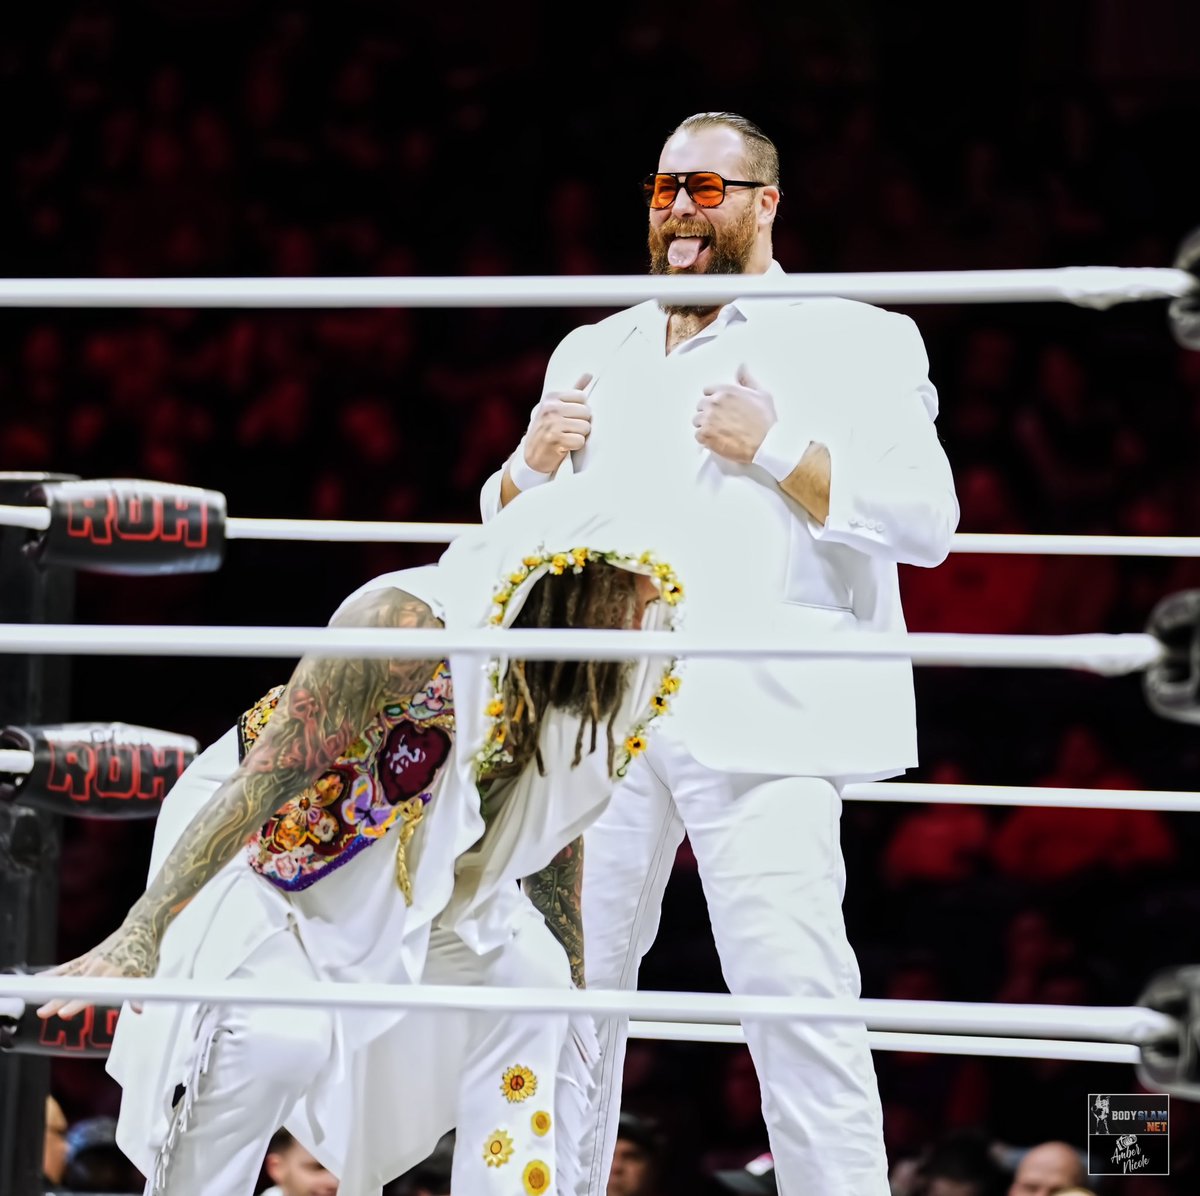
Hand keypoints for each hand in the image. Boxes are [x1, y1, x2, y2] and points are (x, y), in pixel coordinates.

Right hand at [36, 917, 159, 1019]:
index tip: (64, 1013)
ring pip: (67, 978)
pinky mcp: (86, 957)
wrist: (140, 928)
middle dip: (58, 1000)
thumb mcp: (146, 974)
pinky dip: (53, 973)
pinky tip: (38, 979)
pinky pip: (67, 966)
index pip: (92, 992)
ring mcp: (91, 961)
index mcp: (113, 973)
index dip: (77, 1004)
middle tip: (43, 1012)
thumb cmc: (143, 952)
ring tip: (34, 999)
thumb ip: (138, 995)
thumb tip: (139, 1011)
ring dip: (51, 989)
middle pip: (75, 987)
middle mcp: (99, 967)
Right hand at [520, 373, 592, 472]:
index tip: (569, 417)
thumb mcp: (556, 407)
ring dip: (579, 435)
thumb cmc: (548, 429)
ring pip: (586, 427)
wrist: (531, 456)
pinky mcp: (555, 439)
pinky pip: (580, 441)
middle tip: (568, 430)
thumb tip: (589, 373)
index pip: (582, 398)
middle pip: (586, 412)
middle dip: (581, 424)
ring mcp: (551, 423)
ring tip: (566, 438)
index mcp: (551, 397)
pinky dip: (575, 446)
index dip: (580, 410)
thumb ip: (574, 390)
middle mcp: (550, 408)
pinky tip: (564, 446)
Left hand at [693, 363, 776, 462]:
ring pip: (697, 420)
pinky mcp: (705, 435)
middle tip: (721, 421)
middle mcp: (714, 403)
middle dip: (709, 412)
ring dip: (705, 425)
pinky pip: (697, 435)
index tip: (720, 407)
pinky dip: (705, 439)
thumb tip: (741, 367)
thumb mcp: (762, 395)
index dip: (714, 399)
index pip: (707, 391)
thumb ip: (747, 380)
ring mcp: (708, 419)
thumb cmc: (765, 422)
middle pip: (701, 405)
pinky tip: (716, 440)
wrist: (764, 444)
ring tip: (719, 432)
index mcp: (725, 391)